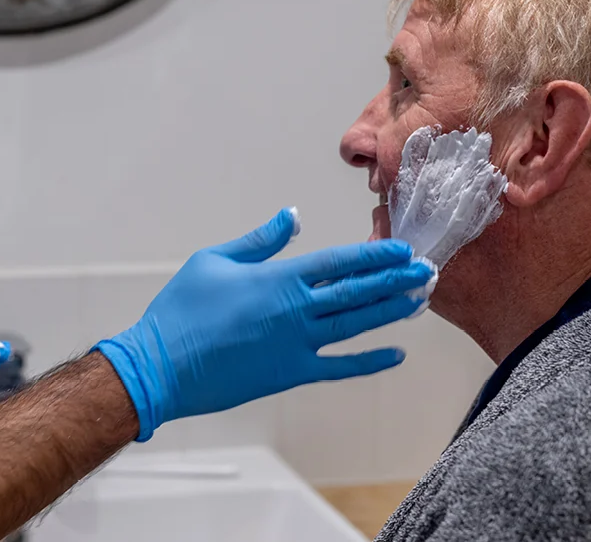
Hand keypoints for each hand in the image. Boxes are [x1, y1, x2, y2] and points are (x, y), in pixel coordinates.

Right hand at [95, 208, 432, 439]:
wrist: (162, 365)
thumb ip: (261, 240)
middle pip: (358, 292)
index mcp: (278, 279)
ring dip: (391, 312)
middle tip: (428, 272)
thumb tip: (293, 216)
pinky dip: (369, 362)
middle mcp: (296, 310)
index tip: (403, 250)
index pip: (340, 263)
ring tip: (420, 301)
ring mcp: (297, 345)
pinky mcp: (290, 374)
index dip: (375, 255)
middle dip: (396, 281)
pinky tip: (395, 354)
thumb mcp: (216, 260)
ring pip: (356, 326)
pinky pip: (340, 368)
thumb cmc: (182, 308)